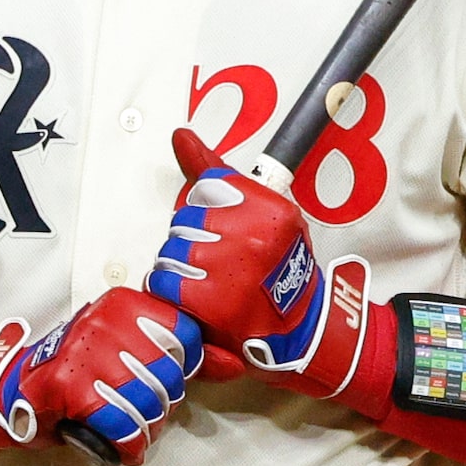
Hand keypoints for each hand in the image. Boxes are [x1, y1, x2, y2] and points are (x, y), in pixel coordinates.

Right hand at [0, 288, 204, 465]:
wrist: (16, 394)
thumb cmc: (83, 372)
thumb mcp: (134, 351)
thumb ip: (184, 354)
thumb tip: (235, 363)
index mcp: (126, 303)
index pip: (187, 337)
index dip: (182, 370)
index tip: (161, 379)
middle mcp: (107, 320)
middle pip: (171, 376)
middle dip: (160, 403)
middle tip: (132, 404)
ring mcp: (86, 352)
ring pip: (151, 404)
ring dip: (143, 427)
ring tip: (122, 422)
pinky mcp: (69, 387)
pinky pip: (123, 426)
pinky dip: (126, 444)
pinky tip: (115, 441)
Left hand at [148, 129, 371, 396]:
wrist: (301, 329)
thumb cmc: (279, 269)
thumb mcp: (261, 211)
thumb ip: (216, 173)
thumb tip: (180, 136)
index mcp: (270, 208)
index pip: (205, 187)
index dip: (207, 210)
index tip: (226, 229)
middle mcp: (254, 235)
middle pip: (185, 219)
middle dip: (191, 238)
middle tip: (218, 261)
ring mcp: (233, 268)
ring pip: (170, 250)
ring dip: (178, 266)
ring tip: (207, 280)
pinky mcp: (212, 302)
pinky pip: (163, 280)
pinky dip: (169, 290)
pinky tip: (194, 297)